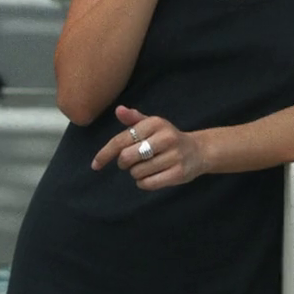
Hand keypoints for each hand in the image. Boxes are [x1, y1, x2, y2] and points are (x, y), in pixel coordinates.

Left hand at [91, 105, 208, 189]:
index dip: (105, 154)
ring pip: (137, 172)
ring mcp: (173, 156)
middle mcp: (165, 138)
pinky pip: (148, 183)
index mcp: (155, 123)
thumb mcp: (151, 125)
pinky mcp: (178, 173)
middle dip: (124, 163)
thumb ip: (133, 119)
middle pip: (127, 157)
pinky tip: (152, 176)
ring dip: (136, 173)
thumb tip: (118, 110)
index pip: (121, 140)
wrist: (198, 151)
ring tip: (147, 166)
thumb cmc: (167, 137)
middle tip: (131, 161)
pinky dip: (144, 183)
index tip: (95, 165)